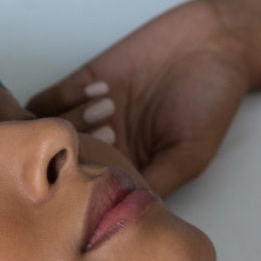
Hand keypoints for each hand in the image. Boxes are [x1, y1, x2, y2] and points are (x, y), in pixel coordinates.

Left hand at [27, 0, 249, 196]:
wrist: (213, 44)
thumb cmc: (210, 103)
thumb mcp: (189, 154)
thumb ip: (154, 182)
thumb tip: (119, 217)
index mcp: (127, 172)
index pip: (88, 196)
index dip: (83, 192)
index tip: (99, 178)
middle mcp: (103, 149)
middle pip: (60, 168)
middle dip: (79, 153)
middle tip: (113, 133)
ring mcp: (87, 117)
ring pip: (49, 136)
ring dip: (73, 123)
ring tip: (110, 108)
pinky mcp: (80, 85)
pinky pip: (47, 101)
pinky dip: (66, 97)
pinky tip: (103, 90)